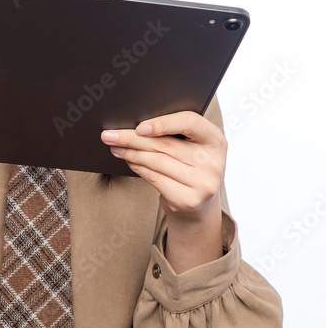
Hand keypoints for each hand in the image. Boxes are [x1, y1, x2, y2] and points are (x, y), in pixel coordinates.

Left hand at [101, 111, 226, 220]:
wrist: (199, 205)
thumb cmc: (191, 167)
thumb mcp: (192, 147)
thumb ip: (175, 134)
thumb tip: (135, 125)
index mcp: (216, 140)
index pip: (190, 122)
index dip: (163, 123)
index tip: (139, 127)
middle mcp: (214, 162)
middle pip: (165, 144)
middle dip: (132, 138)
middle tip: (110, 135)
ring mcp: (203, 183)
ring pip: (157, 161)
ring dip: (131, 153)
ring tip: (114, 147)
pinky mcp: (188, 200)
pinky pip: (155, 178)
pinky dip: (138, 167)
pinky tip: (128, 160)